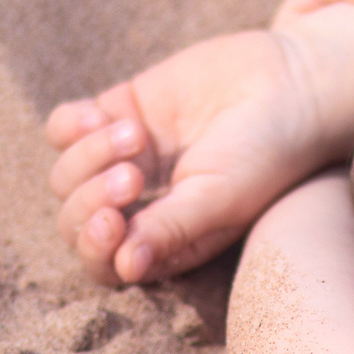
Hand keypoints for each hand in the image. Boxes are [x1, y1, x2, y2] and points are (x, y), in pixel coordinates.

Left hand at [46, 29, 336, 284]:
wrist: (290, 83)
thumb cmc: (266, 153)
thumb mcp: (221, 200)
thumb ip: (170, 231)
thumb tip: (124, 269)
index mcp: (166, 241)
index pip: (106, 264)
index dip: (95, 249)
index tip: (112, 222)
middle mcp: (141, 207)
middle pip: (76, 223)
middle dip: (90, 201)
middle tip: (132, 176)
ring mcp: (124, 161)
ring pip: (64, 176)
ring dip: (88, 158)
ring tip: (135, 136)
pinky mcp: (117, 112)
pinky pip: (63, 129)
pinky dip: (73, 127)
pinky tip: (107, 117)